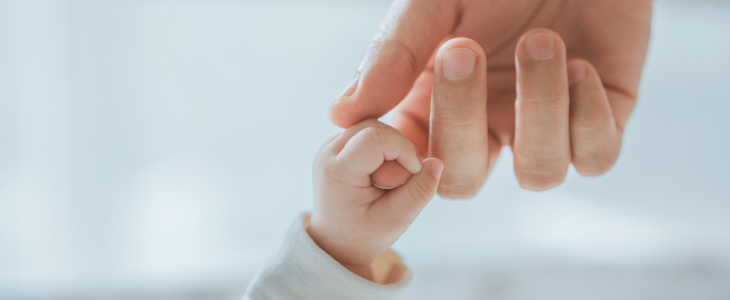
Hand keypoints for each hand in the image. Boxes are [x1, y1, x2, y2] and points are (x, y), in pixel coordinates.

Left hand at [308, 119, 443, 279]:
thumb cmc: (363, 234)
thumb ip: (419, 192)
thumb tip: (437, 162)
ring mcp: (331, 145)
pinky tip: (382, 173)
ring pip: (375, 127)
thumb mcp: (396, 220)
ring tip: (388, 180)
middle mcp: (329, 151)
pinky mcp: (340, 144)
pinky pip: (370, 133)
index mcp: (338, 170)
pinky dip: (384, 150)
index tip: (413, 175)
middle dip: (398, 151)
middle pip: (377, 129)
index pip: (376, 138)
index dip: (404, 150)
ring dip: (392, 150)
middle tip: (397, 183)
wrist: (336, 240)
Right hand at [329, 0, 651, 196]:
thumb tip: (341, 114)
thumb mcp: (432, 3)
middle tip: (462, 48)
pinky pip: (596, 158)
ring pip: (538, 175)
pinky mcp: (602, 118)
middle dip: (460, 119)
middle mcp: (488, 126)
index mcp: (438, 106)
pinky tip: (580, 63)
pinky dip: (586, 115)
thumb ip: (392, 54)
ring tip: (538, 40)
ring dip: (539, 109)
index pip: (409, 160)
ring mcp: (543, 127)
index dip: (398, 156)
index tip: (388, 116)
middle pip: (463, 180)